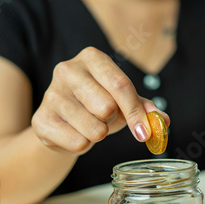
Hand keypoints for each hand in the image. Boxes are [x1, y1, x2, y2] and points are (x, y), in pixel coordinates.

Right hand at [31, 47, 169, 153]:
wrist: (63, 122)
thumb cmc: (98, 105)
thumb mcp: (124, 101)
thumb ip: (145, 108)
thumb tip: (163, 120)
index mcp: (92, 58)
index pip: (121, 85)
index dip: (135, 112)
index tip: (144, 134)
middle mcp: (67, 69)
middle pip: (106, 107)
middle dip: (113, 121)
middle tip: (106, 118)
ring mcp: (51, 93)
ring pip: (93, 129)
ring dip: (99, 134)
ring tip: (91, 125)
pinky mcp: (40, 119)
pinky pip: (78, 143)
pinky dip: (84, 145)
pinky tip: (76, 133)